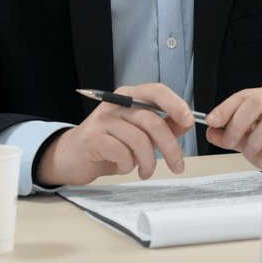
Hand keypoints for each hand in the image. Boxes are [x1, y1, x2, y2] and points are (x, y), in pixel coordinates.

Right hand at [36, 83, 194, 186]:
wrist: (72, 158)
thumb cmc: (108, 145)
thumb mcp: (139, 135)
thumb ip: (162, 127)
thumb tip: (185, 122)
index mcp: (129, 97)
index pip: (156, 91)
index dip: (175, 104)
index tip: (189, 121)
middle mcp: (115, 104)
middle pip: (152, 121)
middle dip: (170, 147)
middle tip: (178, 166)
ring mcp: (102, 119)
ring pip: (139, 139)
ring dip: (149, 162)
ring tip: (146, 171)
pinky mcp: (91, 138)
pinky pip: (121, 152)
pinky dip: (128, 165)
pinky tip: (125, 167)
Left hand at [205, 86, 261, 176]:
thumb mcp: (252, 141)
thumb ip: (232, 136)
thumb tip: (211, 132)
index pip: (245, 96)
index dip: (226, 107)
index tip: (213, 121)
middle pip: (259, 102)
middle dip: (239, 122)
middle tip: (229, 141)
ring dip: (257, 138)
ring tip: (249, 154)